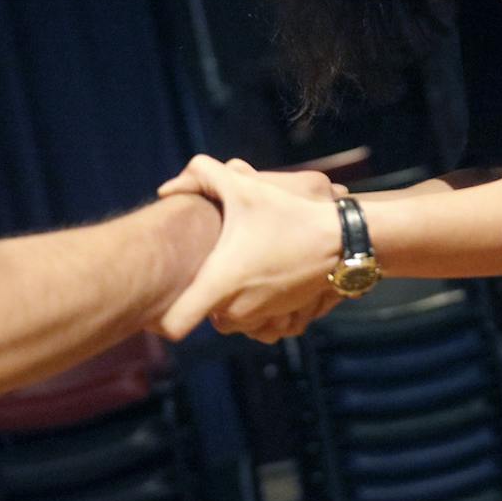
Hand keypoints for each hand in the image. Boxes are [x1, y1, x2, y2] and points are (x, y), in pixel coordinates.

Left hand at [155, 155, 344, 340]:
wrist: (341, 240)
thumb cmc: (288, 214)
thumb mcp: (243, 185)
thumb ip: (201, 175)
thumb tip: (166, 188)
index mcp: (221, 283)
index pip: (174, 325)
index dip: (160, 314)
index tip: (163, 293)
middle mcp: (235, 310)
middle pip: (197, 314)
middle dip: (199, 293)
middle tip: (210, 262)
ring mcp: (258, 319)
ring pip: (223, 319)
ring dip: (224, 300)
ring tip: (235, 266)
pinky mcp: (278, 321)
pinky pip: (250, 324)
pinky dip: (248, 307)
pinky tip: (254, 278)